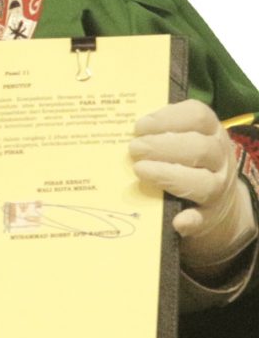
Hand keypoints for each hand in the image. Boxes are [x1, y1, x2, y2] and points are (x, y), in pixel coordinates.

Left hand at [132, 101, 257, 272]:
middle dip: (162, 146)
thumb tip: (120, 129)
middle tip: (133, 149)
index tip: (139, 126)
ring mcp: (217, 188)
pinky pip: (203, 219)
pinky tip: (176, 221)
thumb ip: (157, 132)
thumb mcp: (181, 139)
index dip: (168, 118)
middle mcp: (219, 158)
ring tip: (139, 170)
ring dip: (169, 176)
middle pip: (199, 148)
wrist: (213, 201)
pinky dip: (190, 220)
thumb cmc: (185, 161)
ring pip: (204, 182)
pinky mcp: (210, 216)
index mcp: (210, 132)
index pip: (198, 116)